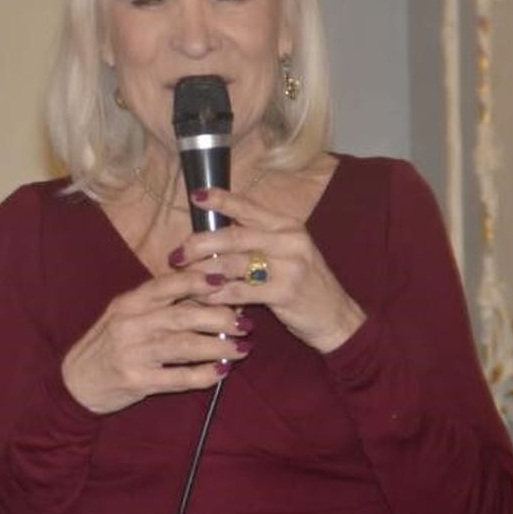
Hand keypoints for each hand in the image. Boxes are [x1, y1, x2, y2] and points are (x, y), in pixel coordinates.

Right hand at [61, 269, 246, 414]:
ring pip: (185, 346)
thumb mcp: (126, 316)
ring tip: (242, 348)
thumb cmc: (108, 345)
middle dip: (219, 318)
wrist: (76, 381)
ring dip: (218, 347)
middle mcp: (130, 325)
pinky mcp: (137, 381)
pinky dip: (204, 375)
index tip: (224, 279)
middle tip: (244, 322)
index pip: (166, 285)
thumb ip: (160, 305)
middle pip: (182, 316)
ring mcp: (132, 353)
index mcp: (128, 303)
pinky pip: (178, 378)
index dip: (197, 280)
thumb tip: (208, 296)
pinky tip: (222, 372)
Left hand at [171, 188, 364, 353]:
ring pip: (233, 263)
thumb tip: (212, 233)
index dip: (220, 199)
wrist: (337, 317)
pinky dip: (216, 294)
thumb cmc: (303, 284)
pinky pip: (240, 291)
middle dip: (199, 244)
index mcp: (287, 225)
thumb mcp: (286, 253)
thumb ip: (256, 241)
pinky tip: (202, 298)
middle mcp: (290, 240)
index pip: (248, 207)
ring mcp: (290, 265)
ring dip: (203, 272)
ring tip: (183, 279)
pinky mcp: (285, 291)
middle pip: (233, 236)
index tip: (195, 196)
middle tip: (176, 255)